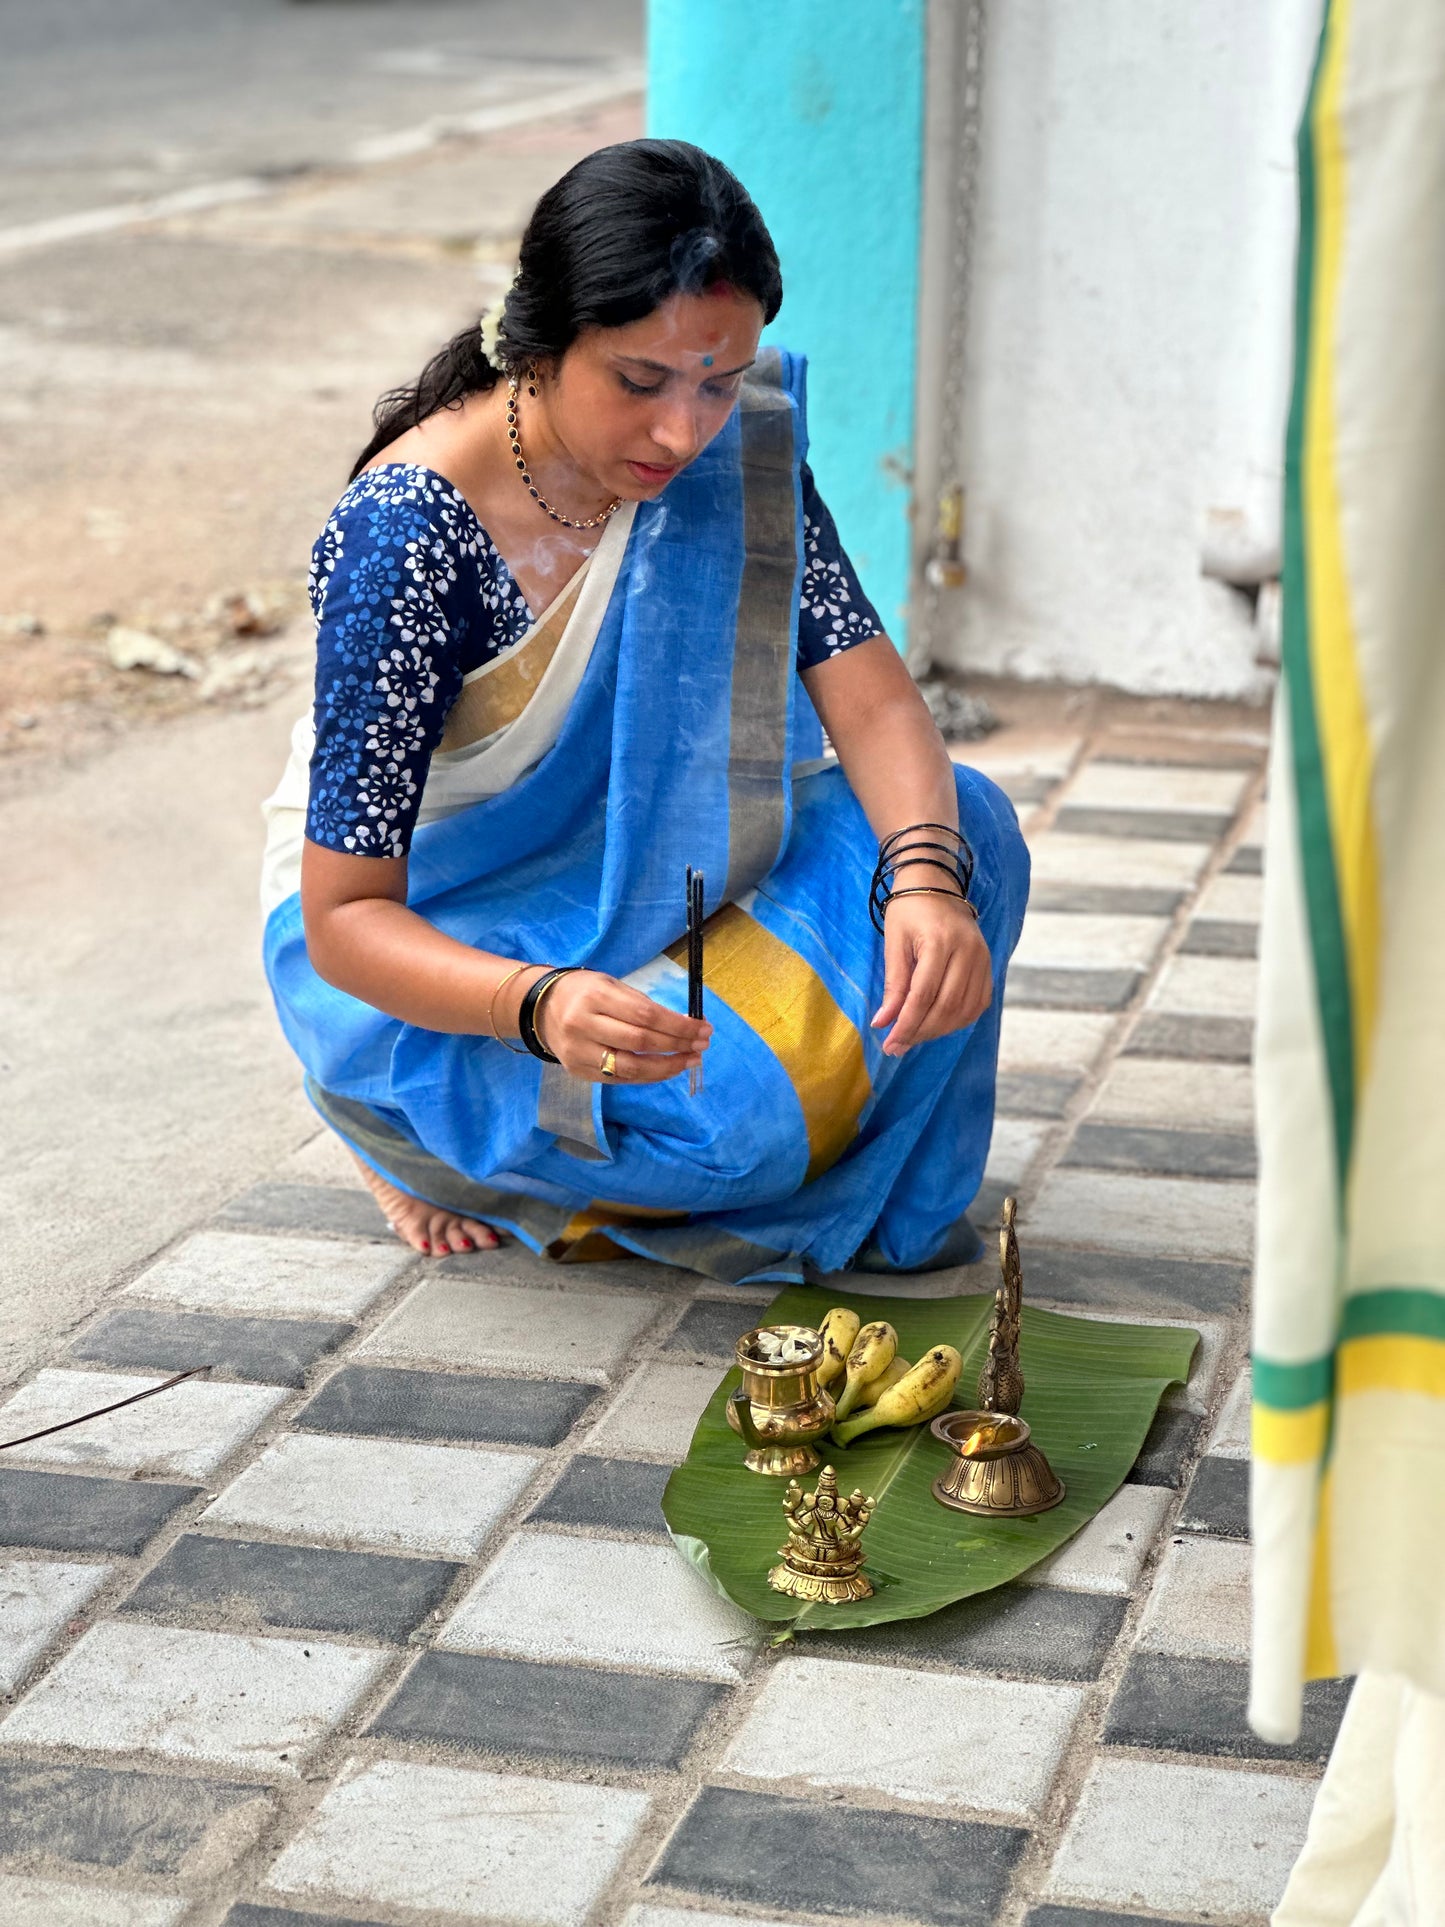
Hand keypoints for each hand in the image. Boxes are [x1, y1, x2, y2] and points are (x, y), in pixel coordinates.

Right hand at [531, 969, 711, 1083]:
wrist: (542, 1009)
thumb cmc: (586, 993)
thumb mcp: (612, 986)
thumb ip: (644, 1006)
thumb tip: (686, 1026)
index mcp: (595, 997)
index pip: (645, 1015)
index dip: (678, 1025)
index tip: (703, 1028)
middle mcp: (583, 1026)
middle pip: (640, 1043)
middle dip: (677, 1046)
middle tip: (702, 1045)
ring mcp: (579, 1053)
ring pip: (631, 1068)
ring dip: (666, 1068)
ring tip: (690, 1060)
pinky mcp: (579, 1072)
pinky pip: (620, 1079)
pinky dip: (648, 1076)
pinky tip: (666, 1068)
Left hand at [870, 894, 991, 1055]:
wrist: (936, 884)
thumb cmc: (909, 911)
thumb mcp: (894, 943)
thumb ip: (893, 985)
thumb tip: (883, 1023)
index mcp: (941, 942)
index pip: (924, 995)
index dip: (906, 1024)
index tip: (889, 1044)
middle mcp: (968, 951)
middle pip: (946, 1006)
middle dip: (920, 1032)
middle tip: (897, 1047)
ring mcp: (983, 959)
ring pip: (964, 1010)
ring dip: (938, 1030)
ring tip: (914, 1037)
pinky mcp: (989, 965)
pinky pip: (978, 1003)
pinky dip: (958, 1020)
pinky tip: (938, 1025)